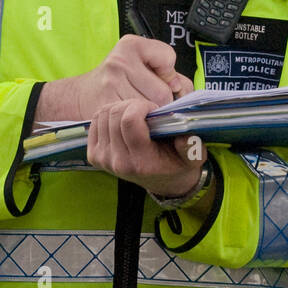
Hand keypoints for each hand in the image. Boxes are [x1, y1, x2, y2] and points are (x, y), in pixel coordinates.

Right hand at [36, 35, 191, 124]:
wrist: (84, 95)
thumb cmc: (120, 80)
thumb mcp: (144, 65)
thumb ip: (170, 74)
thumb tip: (182, 91)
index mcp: (131, 45)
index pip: (168, 58)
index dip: (168, 73)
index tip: (157, 76)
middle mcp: (119, 61)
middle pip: (163, 92)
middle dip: (162, 100)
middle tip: (148, 97)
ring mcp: (111, 84)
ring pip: (152, 109)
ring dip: (151, 113)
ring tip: (139, 106)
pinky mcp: (107, 106)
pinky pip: (138, 120)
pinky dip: (140, 123)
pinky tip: (131, 116)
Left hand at [86, 98, 206, 196]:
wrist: (164, 183)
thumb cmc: (179, 164)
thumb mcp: (193, 158)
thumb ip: (192, 148)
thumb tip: (185, 137)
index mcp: (142, 162)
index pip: (129, 121)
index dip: (141, 106)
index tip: (153, 109)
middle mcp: (119, 163)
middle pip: (114, 115)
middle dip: (131, 104)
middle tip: (145, 110)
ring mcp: (104, 160)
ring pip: (102, 115)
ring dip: (119, 108)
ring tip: (135, 115)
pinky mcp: (94, 156)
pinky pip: (95, 122)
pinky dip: (108, 114)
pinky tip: (122, 120)